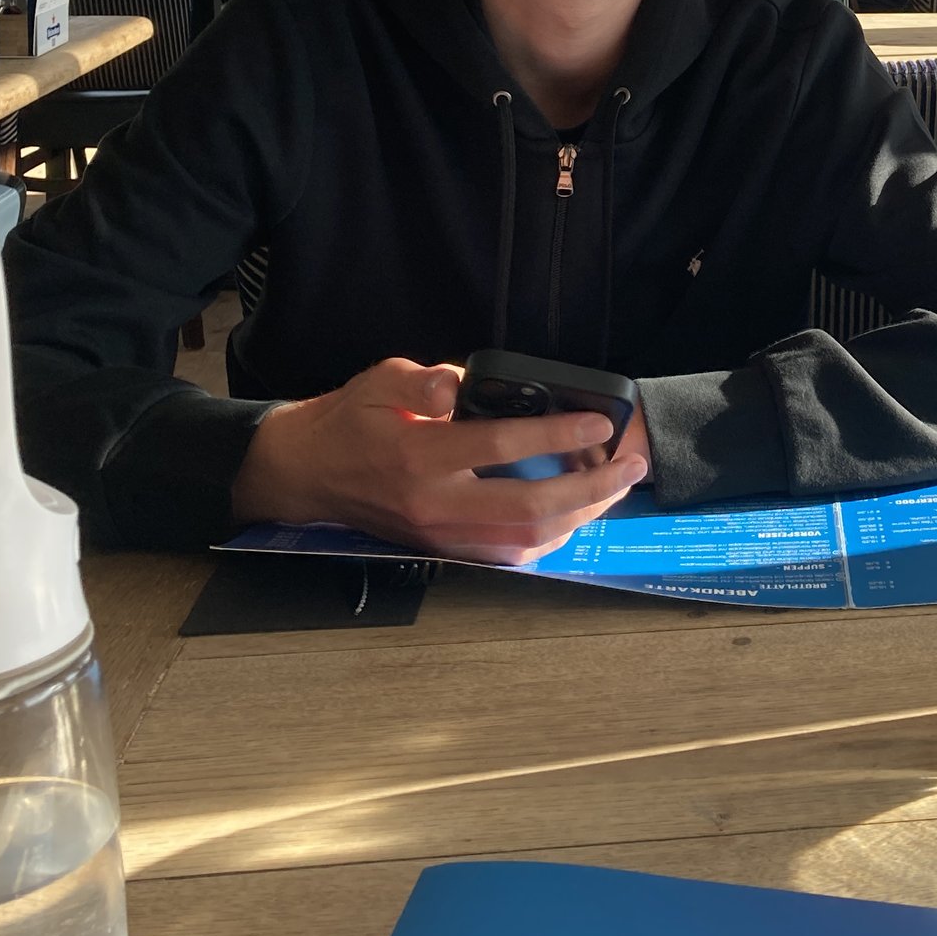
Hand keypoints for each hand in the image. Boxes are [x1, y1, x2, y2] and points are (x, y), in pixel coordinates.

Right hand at [230, 358, 650, 564]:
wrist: (306, 474)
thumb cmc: (349, 420)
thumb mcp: (379, 381)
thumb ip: (422, 382)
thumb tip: (461, 385)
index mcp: (419, 455)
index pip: (501, 447)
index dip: (556, 434)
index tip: (599, 421)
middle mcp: (435, 504)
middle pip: (528, 510)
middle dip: (591, 490)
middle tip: (630, 465)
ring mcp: (441, 535)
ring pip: (524, 541)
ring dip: (579, 518)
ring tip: (614, 488)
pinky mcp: (443, 549)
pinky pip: (507, 554)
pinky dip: (549, 538)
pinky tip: (575, 514)